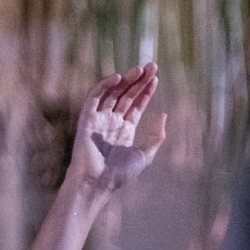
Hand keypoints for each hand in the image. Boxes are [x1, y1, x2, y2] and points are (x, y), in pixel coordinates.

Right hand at [66, 65, 167, 195]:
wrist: (97, 182)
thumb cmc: (119, 174)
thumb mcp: (145, 156)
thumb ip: (155, 137)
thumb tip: (163, 114)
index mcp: (125, 130)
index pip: (136, 105)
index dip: (146, 91)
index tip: (156, 78)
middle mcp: (112, 121)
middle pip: (127, 95)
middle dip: (139, 81)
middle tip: (152, 66)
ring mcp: (99, 119)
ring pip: (114, 93)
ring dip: (126, 80)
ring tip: (140, 69)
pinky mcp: (87, 118)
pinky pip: (95, 97)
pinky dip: (105, 86)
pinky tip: (118, 78)